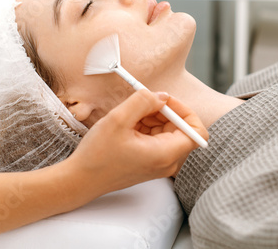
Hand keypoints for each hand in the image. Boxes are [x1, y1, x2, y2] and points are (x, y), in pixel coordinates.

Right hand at [66, 89, 207, 195]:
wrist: (80, 180)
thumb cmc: (97, 156)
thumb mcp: (118, 119)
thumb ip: (143, 102)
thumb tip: (161, 96)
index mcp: (165, 154)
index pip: (197, 131)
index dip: (185, 111)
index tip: (165, 101)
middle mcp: (167, 163)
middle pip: (181, 129)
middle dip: (164, 112)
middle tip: (143, 103)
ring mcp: (159, 164)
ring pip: (167, 133)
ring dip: (153, 118)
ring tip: (130, 116)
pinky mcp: (150, 163)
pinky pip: (157, 140)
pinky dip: (146, 128)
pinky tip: (127, 125)